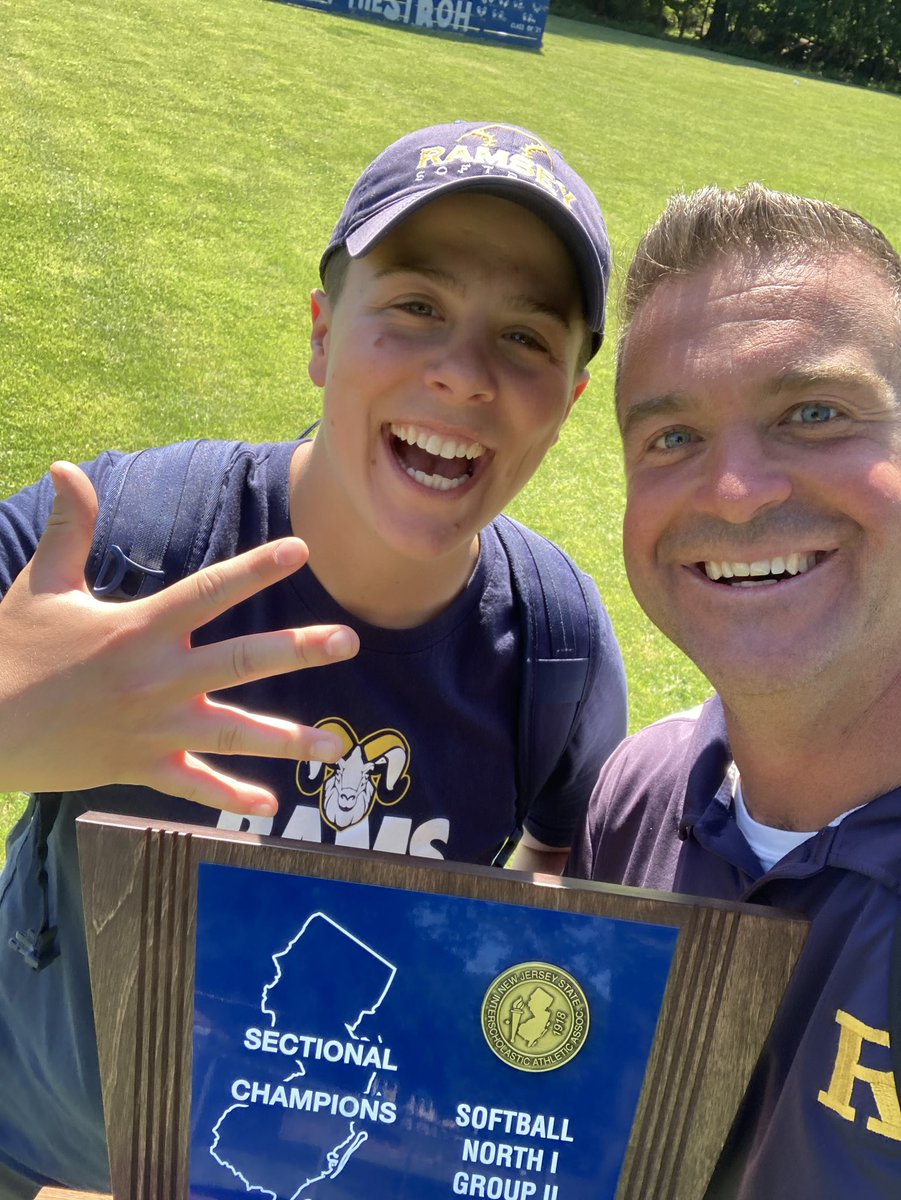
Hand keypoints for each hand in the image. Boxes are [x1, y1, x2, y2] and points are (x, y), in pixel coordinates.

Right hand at [0, 462, 358, 814]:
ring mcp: (152, 727)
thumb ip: (68, 528)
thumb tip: (66, 466)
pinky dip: (229, 797)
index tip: (303, 550)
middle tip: (350, 642)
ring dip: (286, 740)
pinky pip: (193, 785)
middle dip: (298, 650)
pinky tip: (270, 808)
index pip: (209, 591)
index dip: (256, 569)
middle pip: (241, 660)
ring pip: (232, 731)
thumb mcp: (42, 585)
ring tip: (334, 747)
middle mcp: (155, 677)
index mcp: (138, 628)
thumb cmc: (10, 650)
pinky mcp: (139, 766)